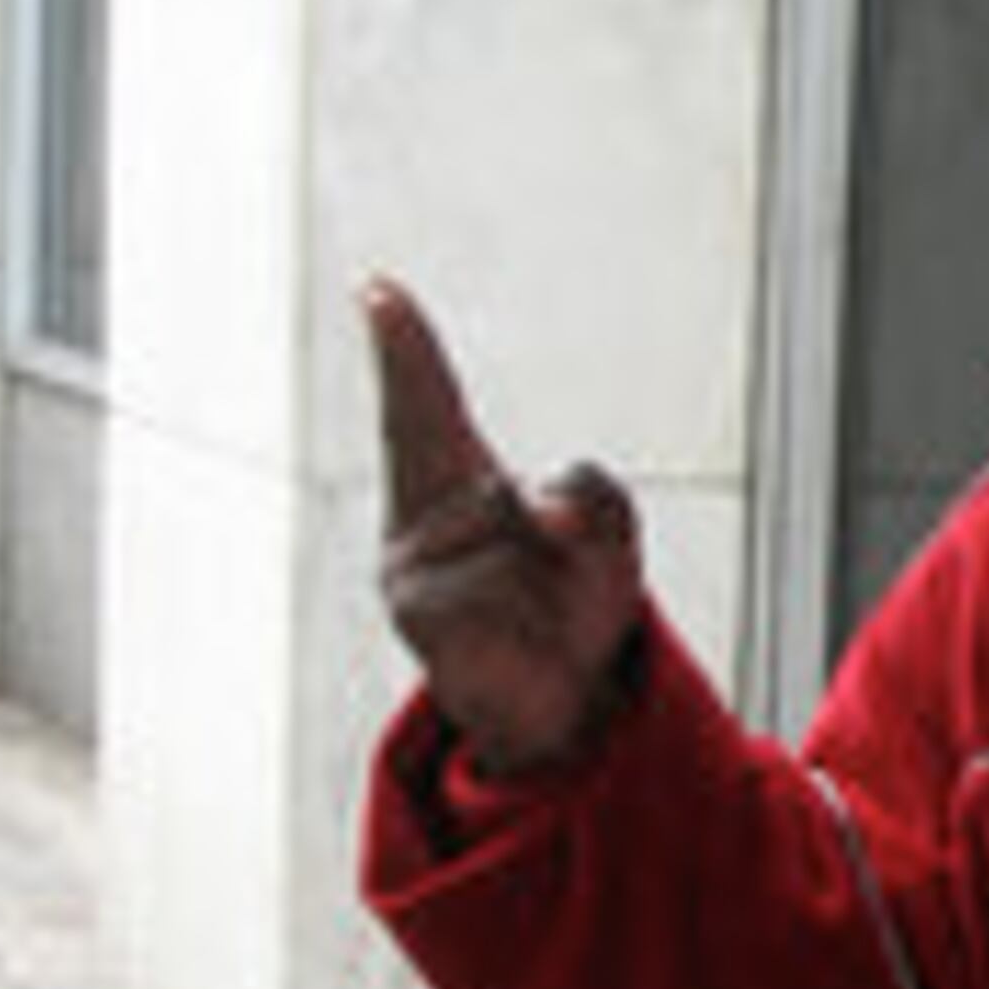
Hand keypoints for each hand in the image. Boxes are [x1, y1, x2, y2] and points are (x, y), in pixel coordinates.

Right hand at [366, 274, 647, 777]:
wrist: (566, 698)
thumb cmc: (574, 598)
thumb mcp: (610, 525)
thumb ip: (592, 490)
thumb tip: (552, 513)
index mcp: (455, 475)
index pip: (423, 400)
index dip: (401, 346)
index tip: (378, 289)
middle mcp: (417, 509)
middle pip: (441, 432)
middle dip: (502, 455)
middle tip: (570, 526)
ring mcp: (406, 559)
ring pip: (486, 507)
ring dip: (543, 546)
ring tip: (548, 595)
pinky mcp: (413, 610)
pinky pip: (479, 574)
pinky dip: (521, 594)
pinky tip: (521, 623)